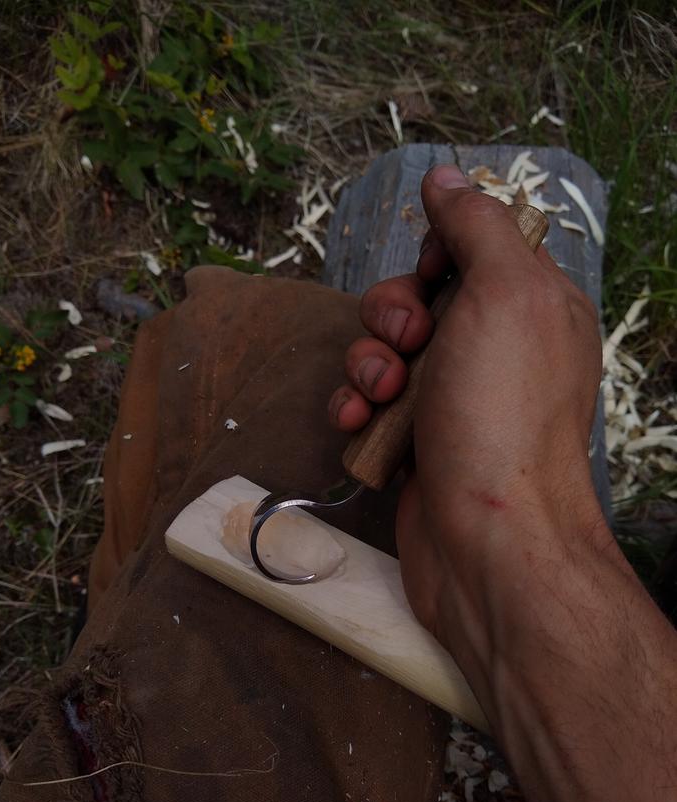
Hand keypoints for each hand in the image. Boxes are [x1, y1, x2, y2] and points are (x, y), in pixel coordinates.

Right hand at [330, 164, 676, 801]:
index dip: (439, 256)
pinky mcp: (413, 441)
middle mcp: (493, 350)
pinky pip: (368, 402)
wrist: (488, 540)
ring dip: (366, 366)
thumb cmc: (503, 413)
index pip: (472, 250)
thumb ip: (476, 226)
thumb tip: (448, 176)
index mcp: (532, 308)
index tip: (434, 277)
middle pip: (417, 298)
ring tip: (378, 397)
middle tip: (407, 346)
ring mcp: (451, 399)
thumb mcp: (506, 294)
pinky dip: (356, 408)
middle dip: (393, 316)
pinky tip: (358, 424)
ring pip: (382, 351)